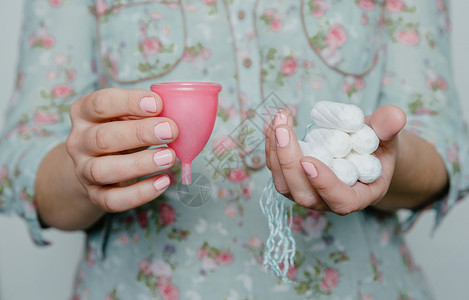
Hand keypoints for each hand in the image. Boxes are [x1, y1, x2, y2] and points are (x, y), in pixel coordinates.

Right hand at [66, 88, 178, 212]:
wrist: (100, 164)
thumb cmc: (122, 131)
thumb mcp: (129, 115)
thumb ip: (146, 112)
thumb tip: (178, 113)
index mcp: (84, 113)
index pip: (100, 103)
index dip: (129, 102)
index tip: (157, 104)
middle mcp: (78, 141)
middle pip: (102, 138)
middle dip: (139, 133)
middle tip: (171, 130)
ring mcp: (83, 170)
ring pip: (103, 170)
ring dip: (139, 164)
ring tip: (169, 157)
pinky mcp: (95, 195)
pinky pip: (113, 200)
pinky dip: (140, 193)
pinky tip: (163, 182)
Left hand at [265, 105, 405, 214]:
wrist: (362, 154)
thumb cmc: (377, 149)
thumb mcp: (388, 138)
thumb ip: (389, 129)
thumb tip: (395, 117)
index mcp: (359, 196)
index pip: (341, 201)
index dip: (324, 184)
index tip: (309, 161)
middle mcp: (329, 201)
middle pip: (303, 194)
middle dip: (289, 161)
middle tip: (284, 129)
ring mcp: (308, 193)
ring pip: (284, 184)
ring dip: (276, 152)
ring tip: (279, 120)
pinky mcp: (293, 181)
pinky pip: (277, 170)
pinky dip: (271, 147)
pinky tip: (274, 124)